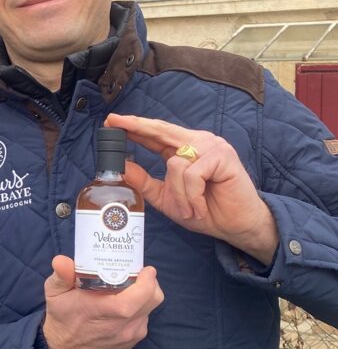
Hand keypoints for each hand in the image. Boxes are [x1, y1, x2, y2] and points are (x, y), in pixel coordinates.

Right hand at [42, 256, 162, 348]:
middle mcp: (121, 325)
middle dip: (151, 283)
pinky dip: (139, 309)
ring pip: (150, 310)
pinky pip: (144, 320)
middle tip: (137, 273)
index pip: (136, 298)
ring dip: (145, 296)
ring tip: (128, 287)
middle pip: (152, 301)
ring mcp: (129, 336)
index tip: (146, 269)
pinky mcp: (132, 342)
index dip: (147, 283)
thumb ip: (61, 275)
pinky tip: (123, 304)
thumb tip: (61, 260)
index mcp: (104, 310)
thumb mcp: (55, 292)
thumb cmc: (61, 317)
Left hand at [105, 114, 278, 264]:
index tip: (111, 121)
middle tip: (114, 122)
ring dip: (179, 194)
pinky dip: (192, 195)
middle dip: (137, 127)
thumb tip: (122, 166)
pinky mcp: (222, 156)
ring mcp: (211, 146)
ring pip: (175, 162)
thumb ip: (144, 181)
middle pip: (161, 130)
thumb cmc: (205, 211)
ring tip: (190, 209)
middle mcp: (197, 142)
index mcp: (183, 149)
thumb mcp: (167, 198)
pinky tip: (199, 207)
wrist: (236, 227)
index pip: (155, 134)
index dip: (134, 126)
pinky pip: (192, 173)